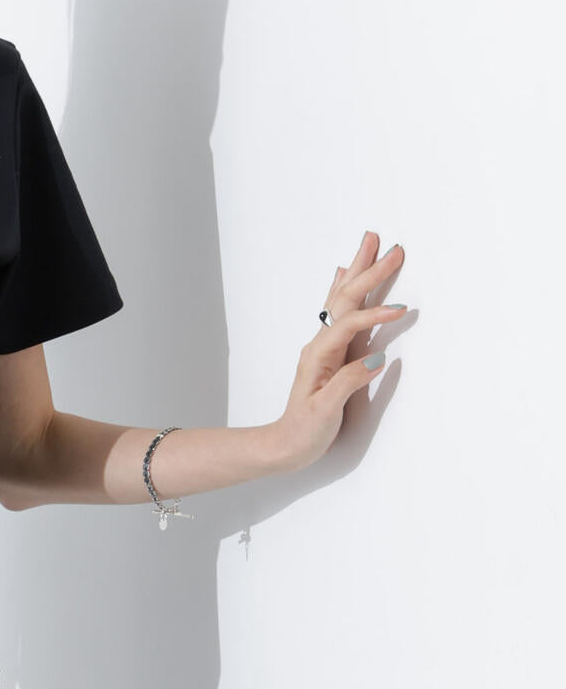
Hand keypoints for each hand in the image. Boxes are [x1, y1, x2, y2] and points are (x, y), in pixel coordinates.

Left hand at [273, 230, 406, 470]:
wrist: (286, 444)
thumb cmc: (304, 431)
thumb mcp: (326, 410)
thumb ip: (349, 382)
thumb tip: (378, 358)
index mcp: (319, 355)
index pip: (350, 324)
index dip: (376, 314)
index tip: (403, 308)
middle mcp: (320, 344)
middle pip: (346, 299)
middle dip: (369, 272)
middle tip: (392, 248)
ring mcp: (325, 346)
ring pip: (343, 300)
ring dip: (359, 272)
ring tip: (369, 244)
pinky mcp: (332, 352)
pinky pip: (340, 312)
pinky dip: (346, 289)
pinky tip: (344, 275)